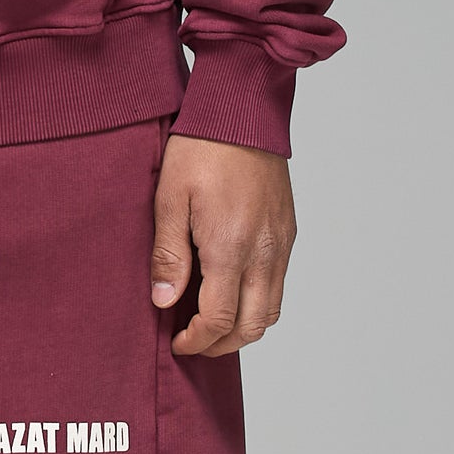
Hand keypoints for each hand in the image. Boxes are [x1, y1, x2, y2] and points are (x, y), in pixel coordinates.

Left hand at [150, 132, 295, 355]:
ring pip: (272, 311)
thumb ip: (169, 253)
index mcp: (231, 247)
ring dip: (243, 327)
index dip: (198, 341)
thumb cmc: (201, 146)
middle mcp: (264, 252)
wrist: (243, 108)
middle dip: (221, 344)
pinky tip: (233, 288)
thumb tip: (165, 302)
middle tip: (193, 340)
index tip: (177, 342)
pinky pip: (280, 284)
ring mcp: (281, 243)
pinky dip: (259, 301)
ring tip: (212, 319)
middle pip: (251, 327)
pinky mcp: (289, 231)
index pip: (220, 319)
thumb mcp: (170, 196)